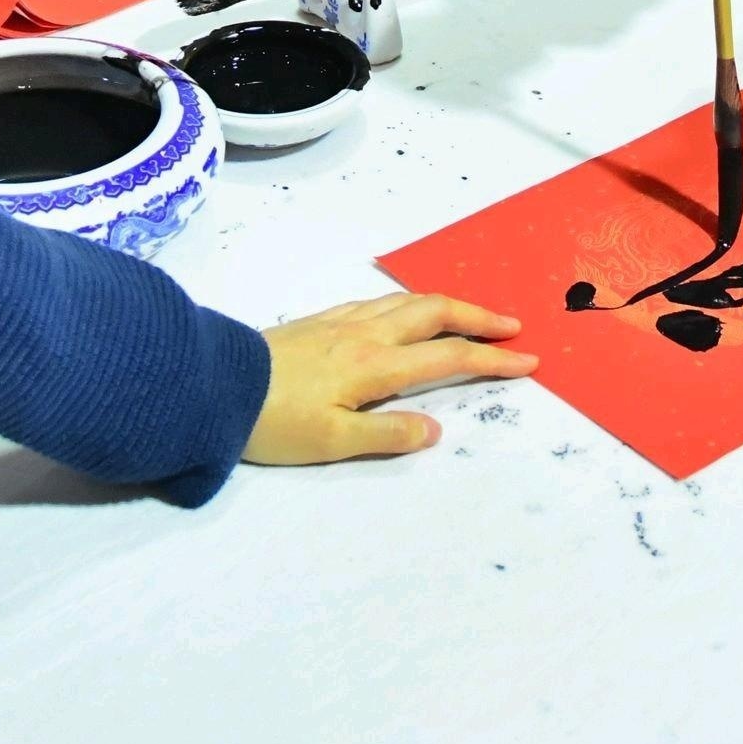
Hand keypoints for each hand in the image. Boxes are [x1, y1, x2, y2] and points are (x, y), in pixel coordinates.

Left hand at [246, 292, 535, 462]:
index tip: (528, 361)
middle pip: (434, 312)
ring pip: (407, 301)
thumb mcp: (332, 443)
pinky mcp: (320, 321)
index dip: (492, 360)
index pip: (448, 357)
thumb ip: (386, 434)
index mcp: (375, 365)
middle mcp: (364, 334)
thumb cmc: (272, 422)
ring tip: (471, 314)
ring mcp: (341, 321)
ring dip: (447, 305)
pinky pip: (379, 300)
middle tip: (513, 326)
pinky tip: (406, 310)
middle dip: (479, 318)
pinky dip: (409, 301)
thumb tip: (435, 429)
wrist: (213, 385)